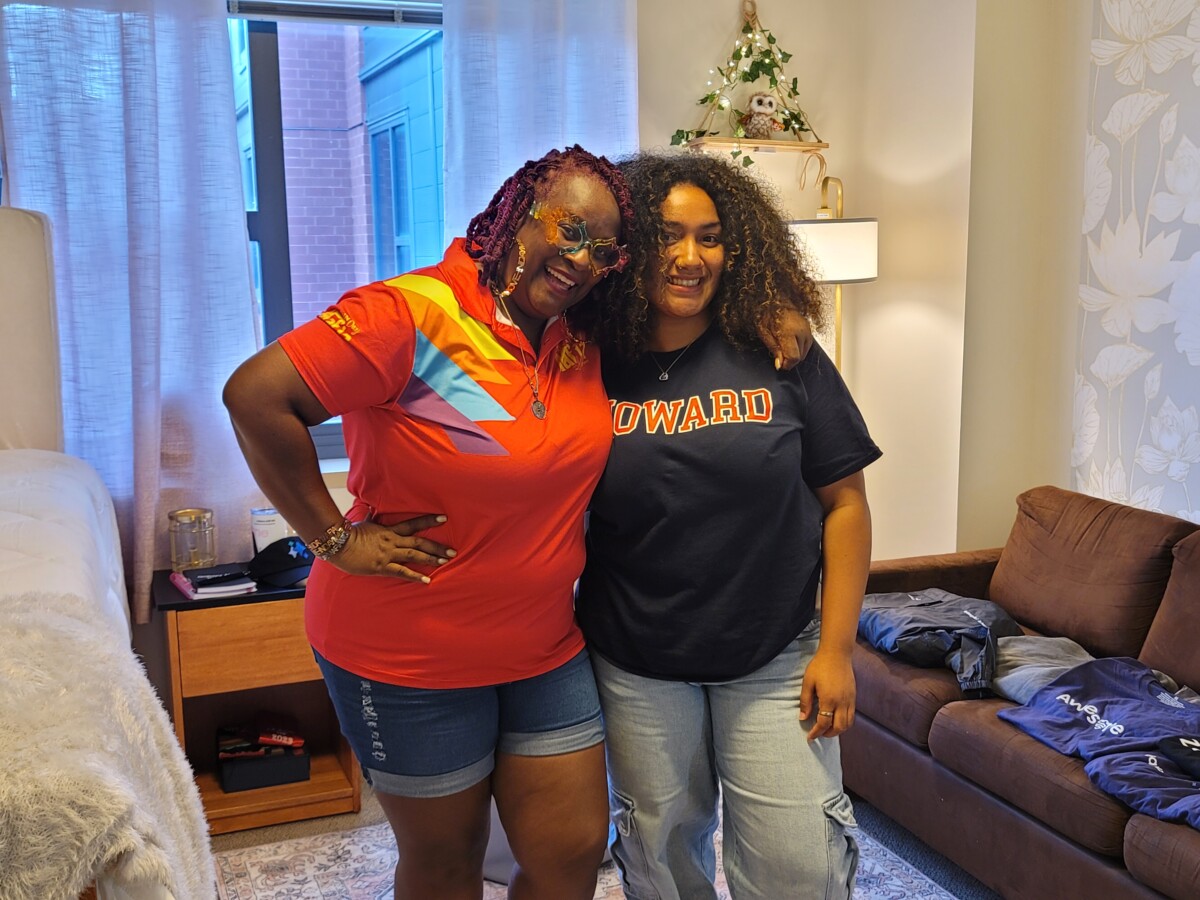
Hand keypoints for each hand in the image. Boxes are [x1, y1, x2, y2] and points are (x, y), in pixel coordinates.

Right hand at [327, 514, 455, 582]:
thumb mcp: (362, 523)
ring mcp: (387, 554)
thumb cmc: (347, 534)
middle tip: (453, 552)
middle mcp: (392, 541)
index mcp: (389, 530)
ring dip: (431, 558)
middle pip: (419, 542)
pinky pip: (402, 571)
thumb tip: (368, 508)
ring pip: (414, 555)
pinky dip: (415, 576)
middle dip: (437, 547)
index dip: (429, 520)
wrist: (337, 543)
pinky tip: (428, 581)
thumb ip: (369, 517)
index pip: (413, 523)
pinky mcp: (381, 566)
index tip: (444, 518)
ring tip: (445, 561)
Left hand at [759, 305, 813, 370]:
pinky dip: (800, 349)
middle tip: (779, 355)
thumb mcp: (764, 333)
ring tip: (784, 347)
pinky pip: (807, 346)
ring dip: (795, 354)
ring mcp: (807, 330)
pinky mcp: (809, 329)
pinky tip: (791, 344)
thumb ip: (774, 349)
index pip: (794, 357)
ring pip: (805, 353)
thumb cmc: (767, 315)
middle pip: (800, 357)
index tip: (780, 365)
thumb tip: (779, 364)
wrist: (776, 300)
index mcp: (789, 332)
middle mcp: (801, 332)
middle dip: (789, 360)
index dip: (787, 364)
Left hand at [799, 647, 855, 740]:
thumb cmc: (820, 666)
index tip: (810, 737)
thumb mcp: (808, 683)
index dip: (816, 732)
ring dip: (838, 730)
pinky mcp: (854, 697)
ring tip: (827, 729)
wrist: (837, 654)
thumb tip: (803, 718)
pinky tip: (836, 720)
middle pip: (838, 728)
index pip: (823, 723)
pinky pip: (852, 716)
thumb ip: (805, 702)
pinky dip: (845, 723)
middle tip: (818, 734)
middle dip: (828, 734)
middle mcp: (842, 703)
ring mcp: (850, 700)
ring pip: (848, 724)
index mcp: (829, 700)